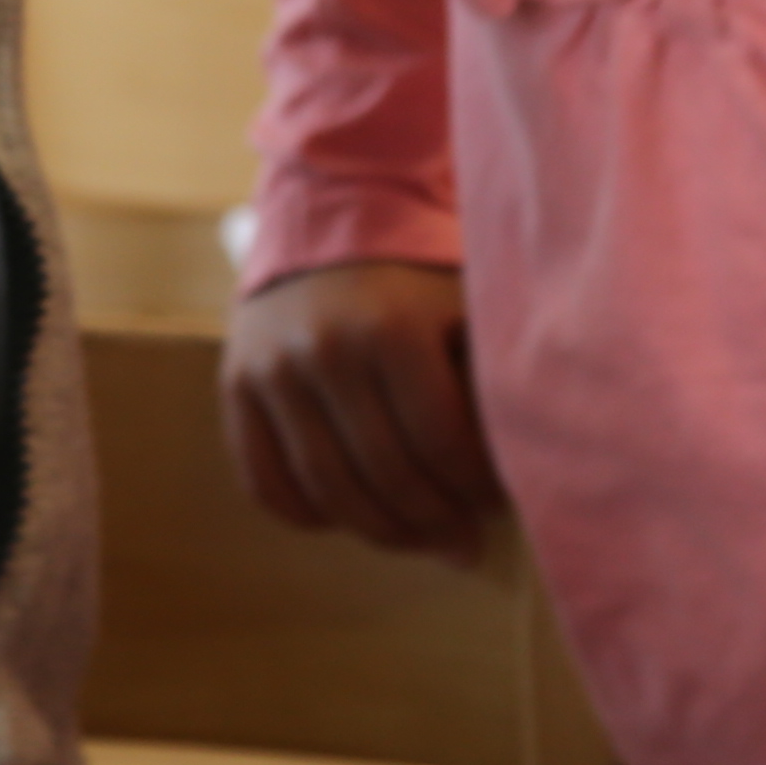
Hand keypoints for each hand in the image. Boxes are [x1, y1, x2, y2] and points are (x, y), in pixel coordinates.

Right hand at [225, 259, 503, 558]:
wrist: (327, 220)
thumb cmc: (417, 277)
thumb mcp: (462, 304)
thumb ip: (489, 374)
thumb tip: (530, 459)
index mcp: (393, 329)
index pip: (440, 443)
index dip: (474, 488)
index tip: (496, 504)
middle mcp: (326, 350)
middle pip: (385, 475)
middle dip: (434, 523)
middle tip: (463, 544)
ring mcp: (273, 371)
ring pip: (327, 489)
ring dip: (379, 531)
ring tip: (417, 541)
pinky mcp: (236, 386)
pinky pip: (265, 481)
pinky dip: (308, 515)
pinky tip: (349, 518)